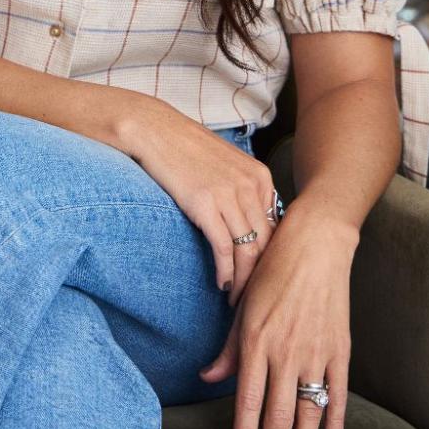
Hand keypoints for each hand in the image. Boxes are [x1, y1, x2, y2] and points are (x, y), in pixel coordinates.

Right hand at [121, 100, 280, 306]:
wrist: (153, 129)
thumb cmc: (185, 148)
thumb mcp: (226, 163)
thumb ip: (243, 189)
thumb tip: (250, 224)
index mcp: (260, 176)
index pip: (276, 228)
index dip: (271, 258)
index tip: (263, 278)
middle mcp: (250, 185)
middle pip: (267, 243)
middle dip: (262, 276)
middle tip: (254, 297)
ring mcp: (229, 194)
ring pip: (248, 251)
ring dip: (243, 281)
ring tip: (237, 299)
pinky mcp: (205, 204)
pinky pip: (223, 248)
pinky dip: (225, 272)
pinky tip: (220, 285)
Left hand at [195, 201, 359, 428]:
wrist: (315, 245)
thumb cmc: (271, 272)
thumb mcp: (242, 307)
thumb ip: (228, 349)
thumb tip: (207, 377)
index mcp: (256, 342)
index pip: (247, 400)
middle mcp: (285, 352)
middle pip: (279, 414)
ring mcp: (316, 352)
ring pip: (310, 410)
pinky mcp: (341, 349)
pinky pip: (339, 393)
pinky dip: (336, 420)